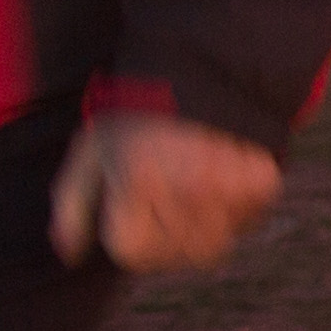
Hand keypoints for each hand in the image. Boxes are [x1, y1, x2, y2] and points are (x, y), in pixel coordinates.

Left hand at [50, 108, 283, 272]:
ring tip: (189, 200)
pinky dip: (233, 214)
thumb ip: (72, 205)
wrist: (200, 74)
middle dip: (164, 242)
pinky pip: (246, 224)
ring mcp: (229, 187)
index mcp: (138, 179)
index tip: (132, 224)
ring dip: (198, 233)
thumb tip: (70, 255)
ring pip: (213, 248)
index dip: (130, 243)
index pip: (135, 252)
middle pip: (176, 256)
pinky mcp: (261, 182)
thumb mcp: (91, 152)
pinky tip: (218, 185)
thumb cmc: (134, 118)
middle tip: (161, 213)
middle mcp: (187, 188)